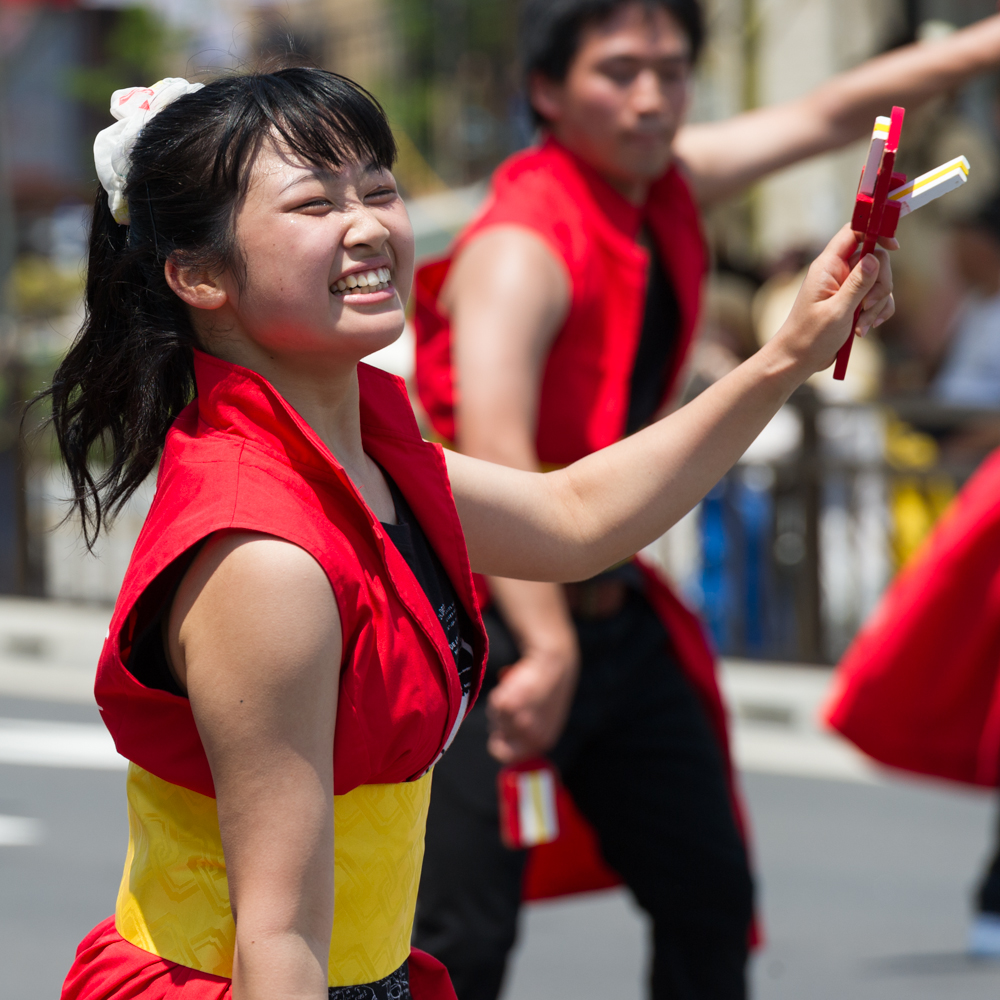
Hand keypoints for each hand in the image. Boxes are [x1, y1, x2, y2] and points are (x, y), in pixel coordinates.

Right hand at [486, 642, 579, 764]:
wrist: (553, 664)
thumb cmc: (550, 689)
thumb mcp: (546, 719)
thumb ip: (531, 734)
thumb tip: (509, 741)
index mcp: (543, 741)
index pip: (511, 758)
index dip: (502, 748)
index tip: (500, 736)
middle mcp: (530, 737)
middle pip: (498, 741)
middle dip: (498, 726)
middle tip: (510, 707)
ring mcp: (517, 723)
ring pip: (494, 721)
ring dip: (500, 709)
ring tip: (516, 693)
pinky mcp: (507, 707)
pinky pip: (494, 705)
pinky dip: (499, 695)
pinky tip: (512, 686)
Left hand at [769, 224, 893, 377]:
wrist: (799, 359)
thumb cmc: (810, 336)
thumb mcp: (837, 310)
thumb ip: (857, 284)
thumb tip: (875, 257)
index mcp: (828, 266)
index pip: (854, 232)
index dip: (875, 230)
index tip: (893, 246)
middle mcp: (838, 272)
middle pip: (875, 259)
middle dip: (880, 283)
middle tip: (866, 305)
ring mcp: (846, 287)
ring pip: (880, 281)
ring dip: (877, 304)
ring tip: (860, 325)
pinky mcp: (854, 302)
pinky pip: (879, 299)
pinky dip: (877, 313)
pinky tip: (864, 329)